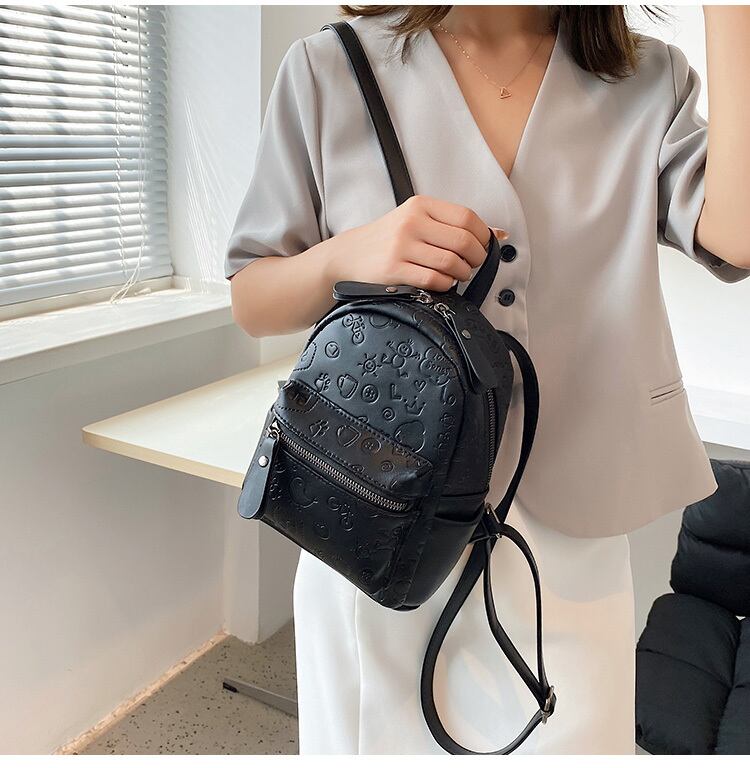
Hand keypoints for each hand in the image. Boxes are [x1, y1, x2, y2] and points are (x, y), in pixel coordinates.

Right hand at [324, 194, 503, 291]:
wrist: (350, 254)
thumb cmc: (388, 239)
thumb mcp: (416, 220)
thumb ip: (452, 225)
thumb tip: (498, 234)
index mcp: (421, 205)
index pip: (467, 218)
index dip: (482, 236)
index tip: (481, 248)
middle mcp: (412, 222)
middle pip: (463, 241)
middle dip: (476, 258)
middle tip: (472, 265)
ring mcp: (402, 246)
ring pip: (451, 262)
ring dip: (462, 274)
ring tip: (457, 275)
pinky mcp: (394, 270)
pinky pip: (434, 280)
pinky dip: (446, 285)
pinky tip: (443, 283)